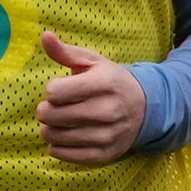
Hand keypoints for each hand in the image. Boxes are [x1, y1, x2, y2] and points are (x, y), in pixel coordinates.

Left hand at [33, 32, 145, 165]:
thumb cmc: (110, 81)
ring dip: (49, 129)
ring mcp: (106, 135)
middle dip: (46, 110)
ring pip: (54, 136)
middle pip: (50, 115)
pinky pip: (63, 155)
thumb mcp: (92, 62)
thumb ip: (65, 51)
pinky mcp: (103, 154)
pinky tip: (64, 137)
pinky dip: (57, 147)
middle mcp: (107, 110)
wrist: (145, 108)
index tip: (61, 89)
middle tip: (54, 107)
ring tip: (59, 121)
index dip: (52, 90)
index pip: (54, 91)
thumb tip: (45, 36)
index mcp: (103, 83)